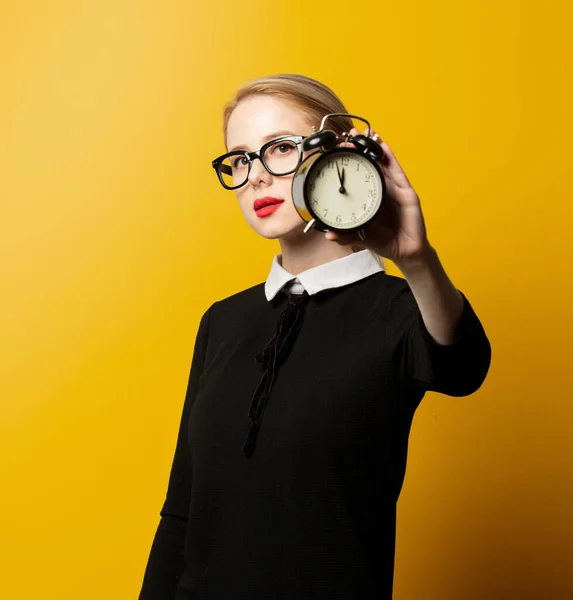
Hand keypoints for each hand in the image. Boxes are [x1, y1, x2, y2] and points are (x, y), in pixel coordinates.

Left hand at [325, 128, 429, 261]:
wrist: (405, 252)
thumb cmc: (384, 241)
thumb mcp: (361, 237)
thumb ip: (346, 235)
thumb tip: (328, 235)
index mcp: (369, 198)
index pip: (357, 176)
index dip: (349, 162)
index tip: (336, 150)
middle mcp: (382, 190)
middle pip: (370, 164)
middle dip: (360, 149)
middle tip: (348, 135)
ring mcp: (395, 189)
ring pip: (383, 164)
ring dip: (374, 147)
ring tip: (364, 133)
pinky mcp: (407, 193)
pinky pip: (397, 172)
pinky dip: (390, 157)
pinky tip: (383, 145)